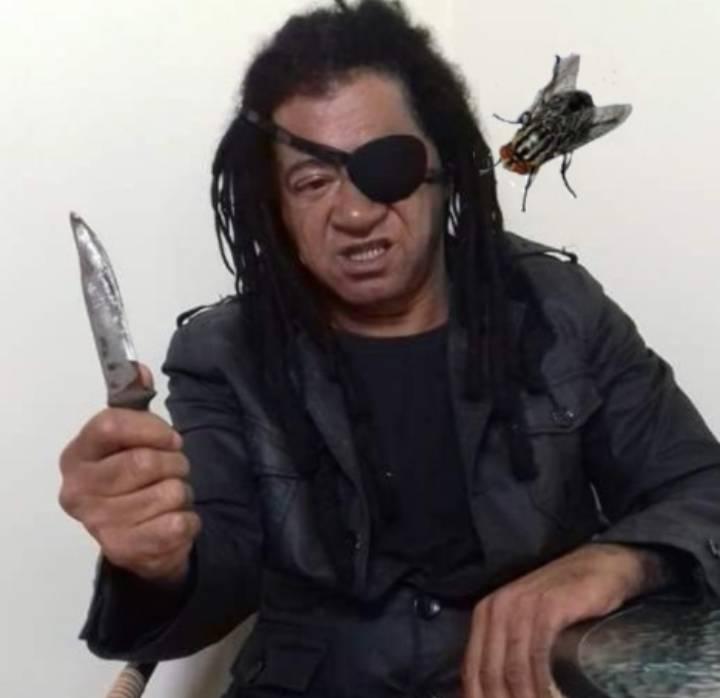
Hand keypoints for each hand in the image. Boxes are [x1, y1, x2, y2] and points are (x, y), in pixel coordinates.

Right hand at [58, 365, 200, 585]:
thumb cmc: (135, 479)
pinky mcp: (125, 550)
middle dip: (175, 463)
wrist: (138, 539)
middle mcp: (78, 490)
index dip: (151, 428)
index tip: (171, 439)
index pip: (110, 425)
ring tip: (171, 497)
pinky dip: (188, 519)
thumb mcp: (133, 437)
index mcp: (77, 456)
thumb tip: (137, 370)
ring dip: (182, 492)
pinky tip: (175, 520)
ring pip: (168, 492)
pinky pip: (178, 523)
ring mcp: (99, 523)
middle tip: (175, 470)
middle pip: (143, 461)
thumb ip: (135, 401)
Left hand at [462, 543, 664, 697]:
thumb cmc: (565, 604)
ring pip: (512, 670)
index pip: (472, 672)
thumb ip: (510, 656)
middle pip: (490, 676)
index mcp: (485, 615)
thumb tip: (499, 693)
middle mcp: (496, 610)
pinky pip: (537, 656)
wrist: (600, 567)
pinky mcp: (546, 608)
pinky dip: (543, 686)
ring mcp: (520, 607)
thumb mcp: (528, 627)